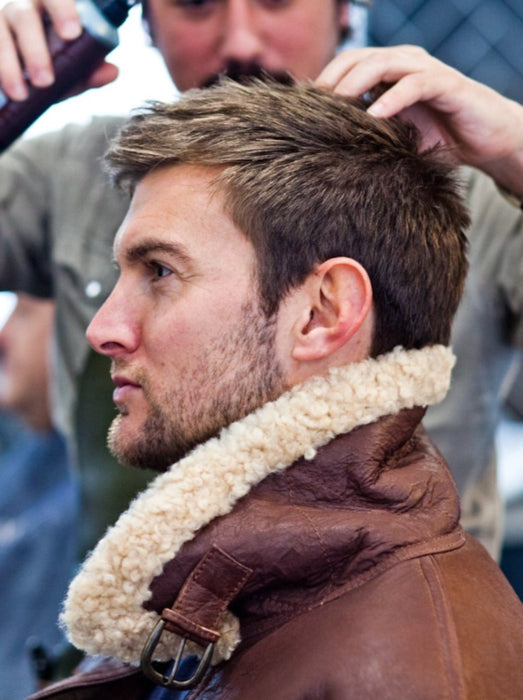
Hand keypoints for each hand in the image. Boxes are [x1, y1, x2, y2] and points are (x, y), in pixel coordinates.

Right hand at [0, 0, 117, 100]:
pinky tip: (3, 88)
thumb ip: (89, 67)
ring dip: (9, 66)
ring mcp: (0, 18)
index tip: (72, 34)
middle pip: (23, 16)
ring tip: (21, 94)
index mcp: (49, 2)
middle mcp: (22, 4)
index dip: (64, 11)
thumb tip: (112, 71)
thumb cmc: (51, 55)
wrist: (20, 63)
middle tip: (45, 81)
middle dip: (35, 49)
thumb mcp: (71, 62)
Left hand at [317, 45, 522, 196]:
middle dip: (334, 78)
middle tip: (315, 106)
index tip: (305, 106)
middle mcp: (406, 63)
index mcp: (390, 71)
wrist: (484, 141)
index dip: (326, 79)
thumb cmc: (436, 138)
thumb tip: (327, 147)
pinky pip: (415, 84)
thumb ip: (366, 132)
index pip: (349, 63)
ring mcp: (426, 70)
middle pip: (360, 58)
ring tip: (338, 104)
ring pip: (384, 63)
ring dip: (357, 82)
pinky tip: (374, 116)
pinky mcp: (447, 84)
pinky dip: (392, 98)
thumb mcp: (393, 135)